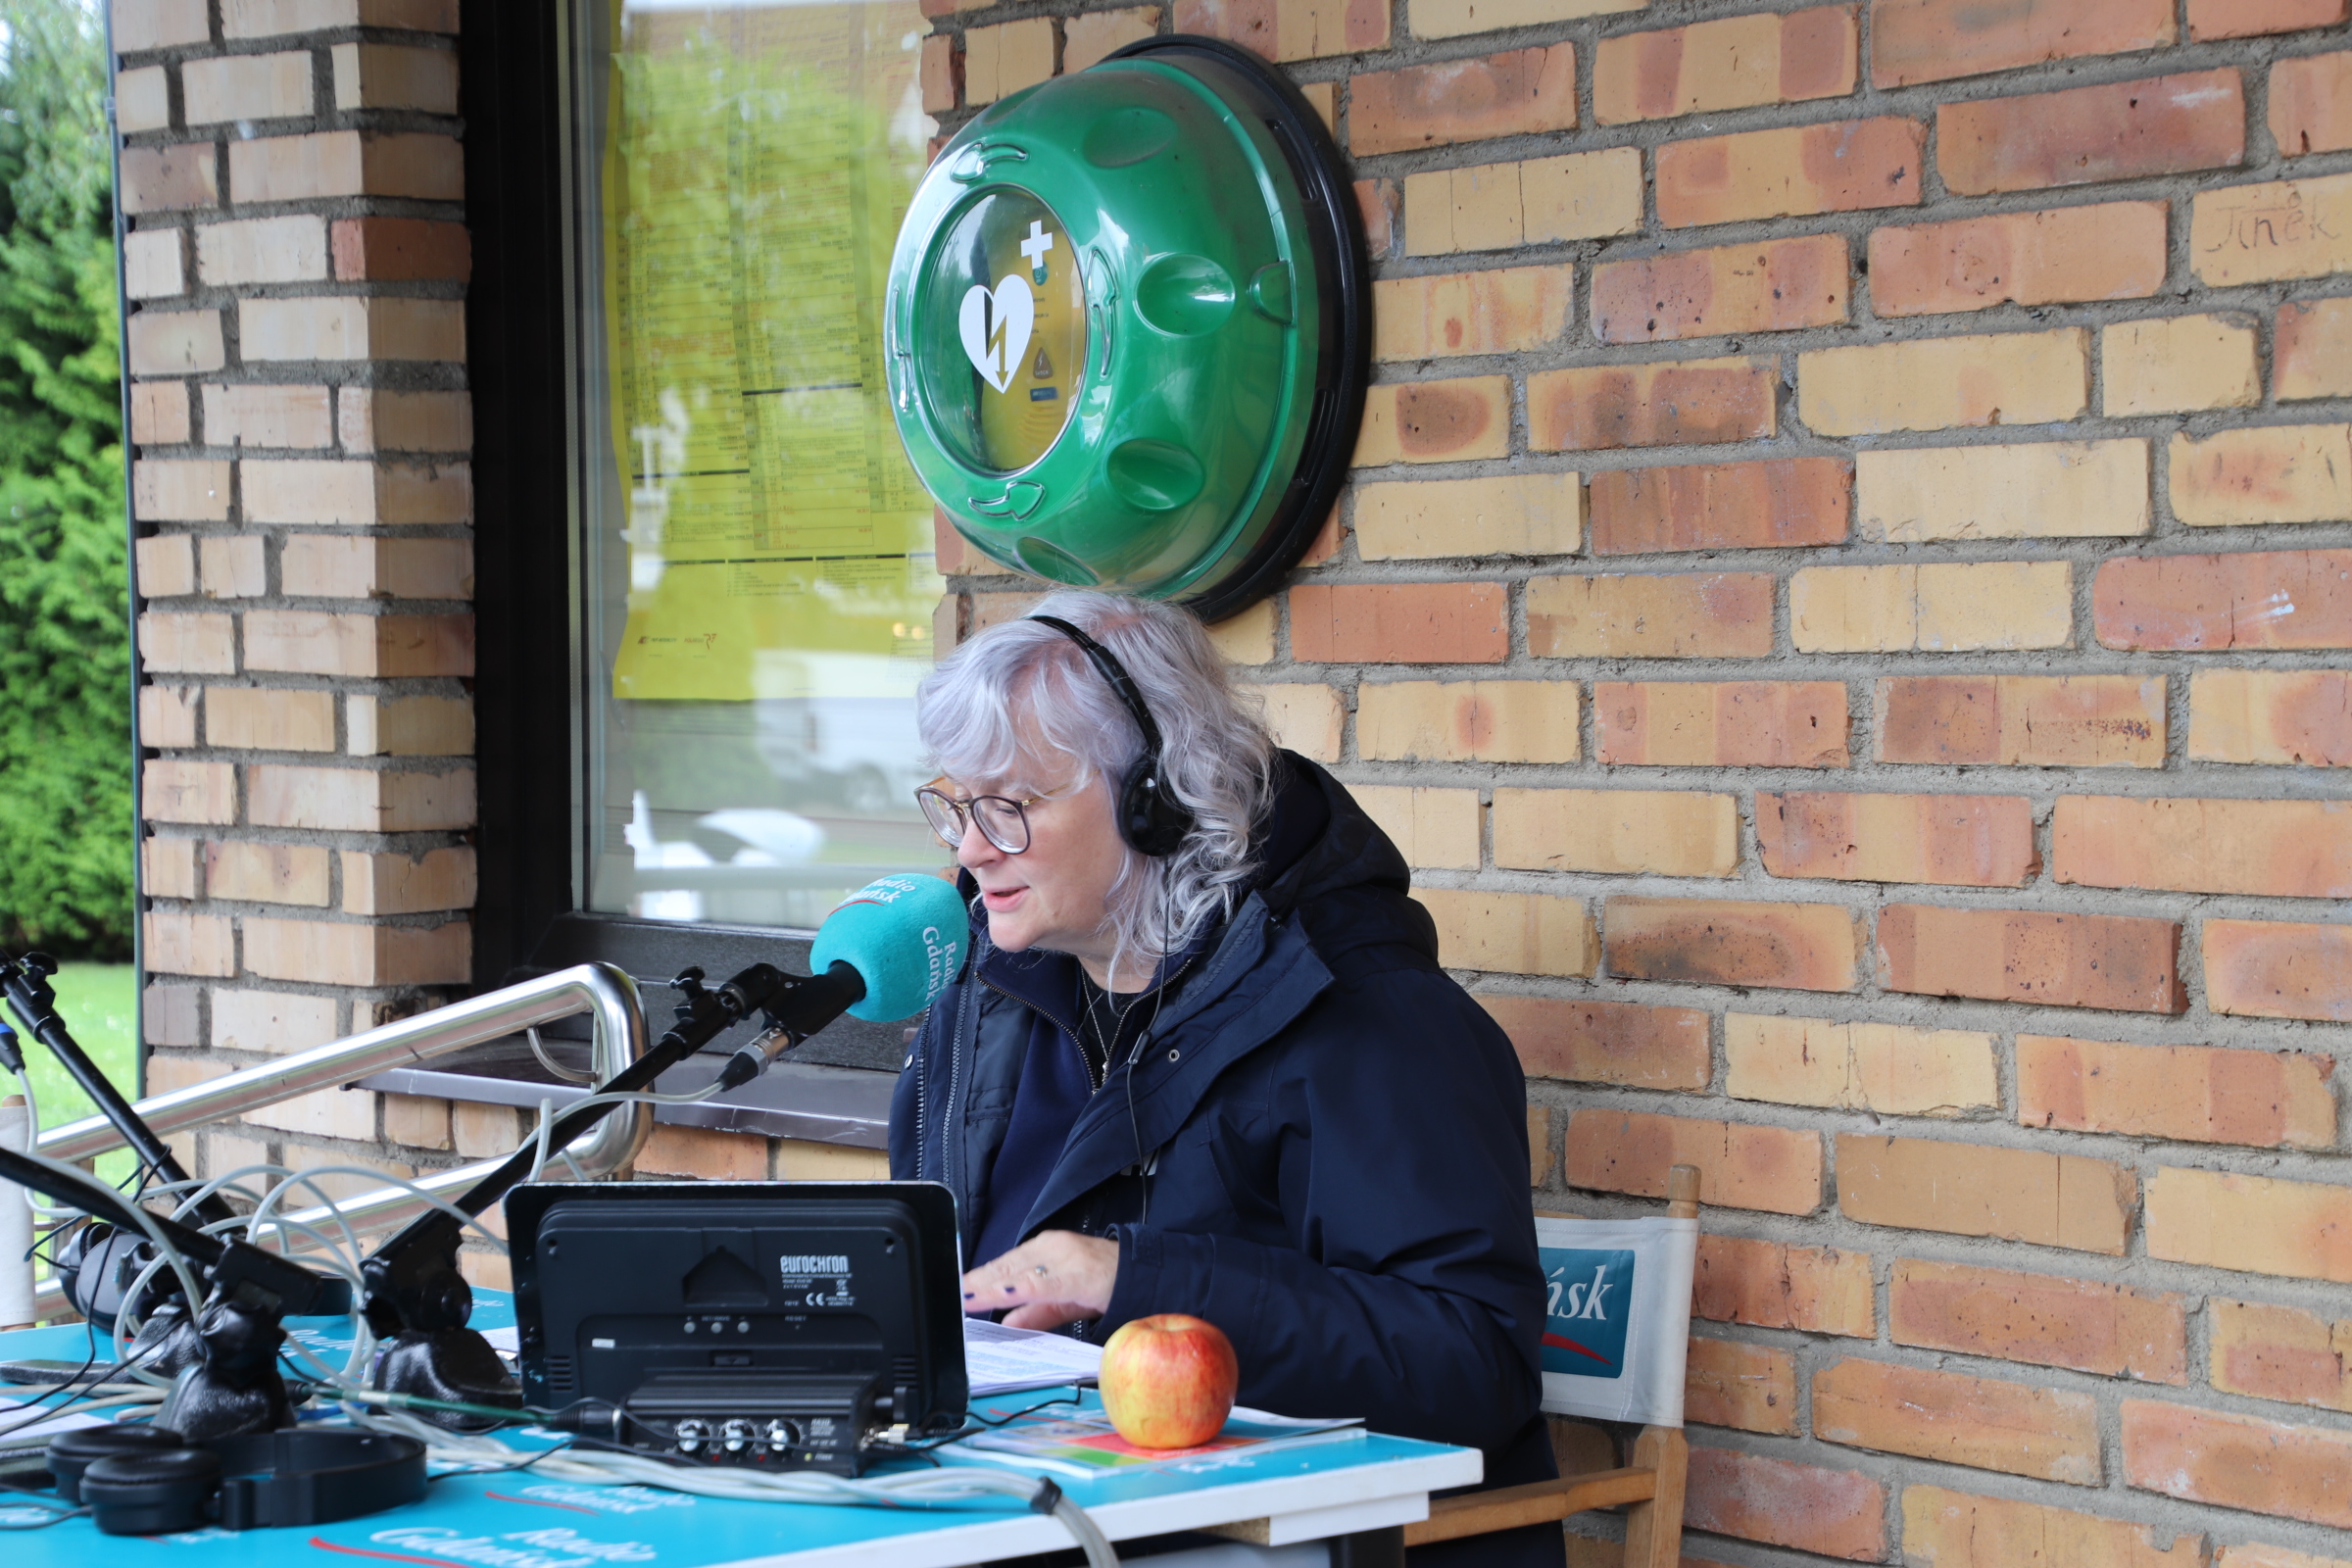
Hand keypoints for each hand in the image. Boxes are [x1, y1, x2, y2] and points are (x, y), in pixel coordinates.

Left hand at [963, 1230, 1118, 1330]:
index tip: (955, 1289)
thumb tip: (1006, 1322)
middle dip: (976, 1282)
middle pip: (1004, 1267)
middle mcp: (1050, 1248)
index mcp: (1045, 1251)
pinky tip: (999, 1296)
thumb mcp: (1065, 1299)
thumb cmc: (1106, 1283)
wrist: (1145, 1276)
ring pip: (1017, 1272)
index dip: (978, 1279)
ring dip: (989, 1285)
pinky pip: (1040, 1283)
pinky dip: (1017, 1290)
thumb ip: (1036, 1311)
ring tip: (964, 1295)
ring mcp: (1063, 1257)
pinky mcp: (1076, 1273)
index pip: (1003, 1265)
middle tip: (951, 1293)